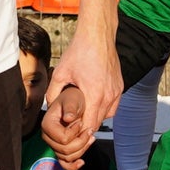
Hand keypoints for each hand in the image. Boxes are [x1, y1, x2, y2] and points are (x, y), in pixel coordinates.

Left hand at [42, 26, 122, 162]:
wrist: (98, 35)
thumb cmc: (80, 51)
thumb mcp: (61, 72)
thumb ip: (53, 92)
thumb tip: (49, 106)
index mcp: (95, 94)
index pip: (90, 125)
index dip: (80, 134)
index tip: (72, 135)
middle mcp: (109, 94)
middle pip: (99, 123)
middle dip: (87, 128)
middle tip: (74, 130)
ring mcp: (117, 90)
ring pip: (107, 115)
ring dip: (96, 118)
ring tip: (83, 116)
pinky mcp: (120, 86)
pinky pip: (113, 105)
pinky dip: (104, 109)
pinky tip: (94, 105)